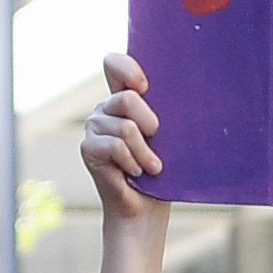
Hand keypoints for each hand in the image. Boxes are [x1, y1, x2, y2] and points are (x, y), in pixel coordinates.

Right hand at [81, 56, 163, 226]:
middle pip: (128, 98)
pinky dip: (133, 162)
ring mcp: (93, 127)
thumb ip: (163, 108)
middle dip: (150, 124)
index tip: (145, 86)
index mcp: (123, 96)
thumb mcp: (168, 133)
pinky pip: (116, 146)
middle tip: (158, 142)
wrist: (147, 208)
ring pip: (125, 127)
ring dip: (145, 152)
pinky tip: (135, 173)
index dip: (128, 68)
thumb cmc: (163, 169)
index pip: (114, 64)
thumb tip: (185, 88)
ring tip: (152, 167)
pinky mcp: (87, 148)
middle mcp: (104, 108)